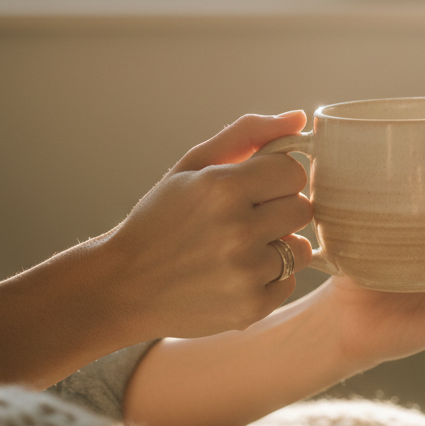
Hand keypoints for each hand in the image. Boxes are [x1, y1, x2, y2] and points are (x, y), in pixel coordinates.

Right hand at [104, 112, 315, 340]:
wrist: (122, 286)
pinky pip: (289, 281)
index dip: (274, 178)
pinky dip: (268, 278)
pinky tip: (233, 274)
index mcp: (223, 187)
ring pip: (300, 247)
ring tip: (237, 249)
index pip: (293, 172)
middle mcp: (238, 229)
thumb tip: (300, 118)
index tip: (252, 188)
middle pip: (302, 208)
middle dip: (278, 210)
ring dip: (276, 246)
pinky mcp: (250, 307)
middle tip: (244, 219)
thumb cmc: (162, 218)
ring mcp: (245, 272)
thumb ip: (247, 134)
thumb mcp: (193, 166)